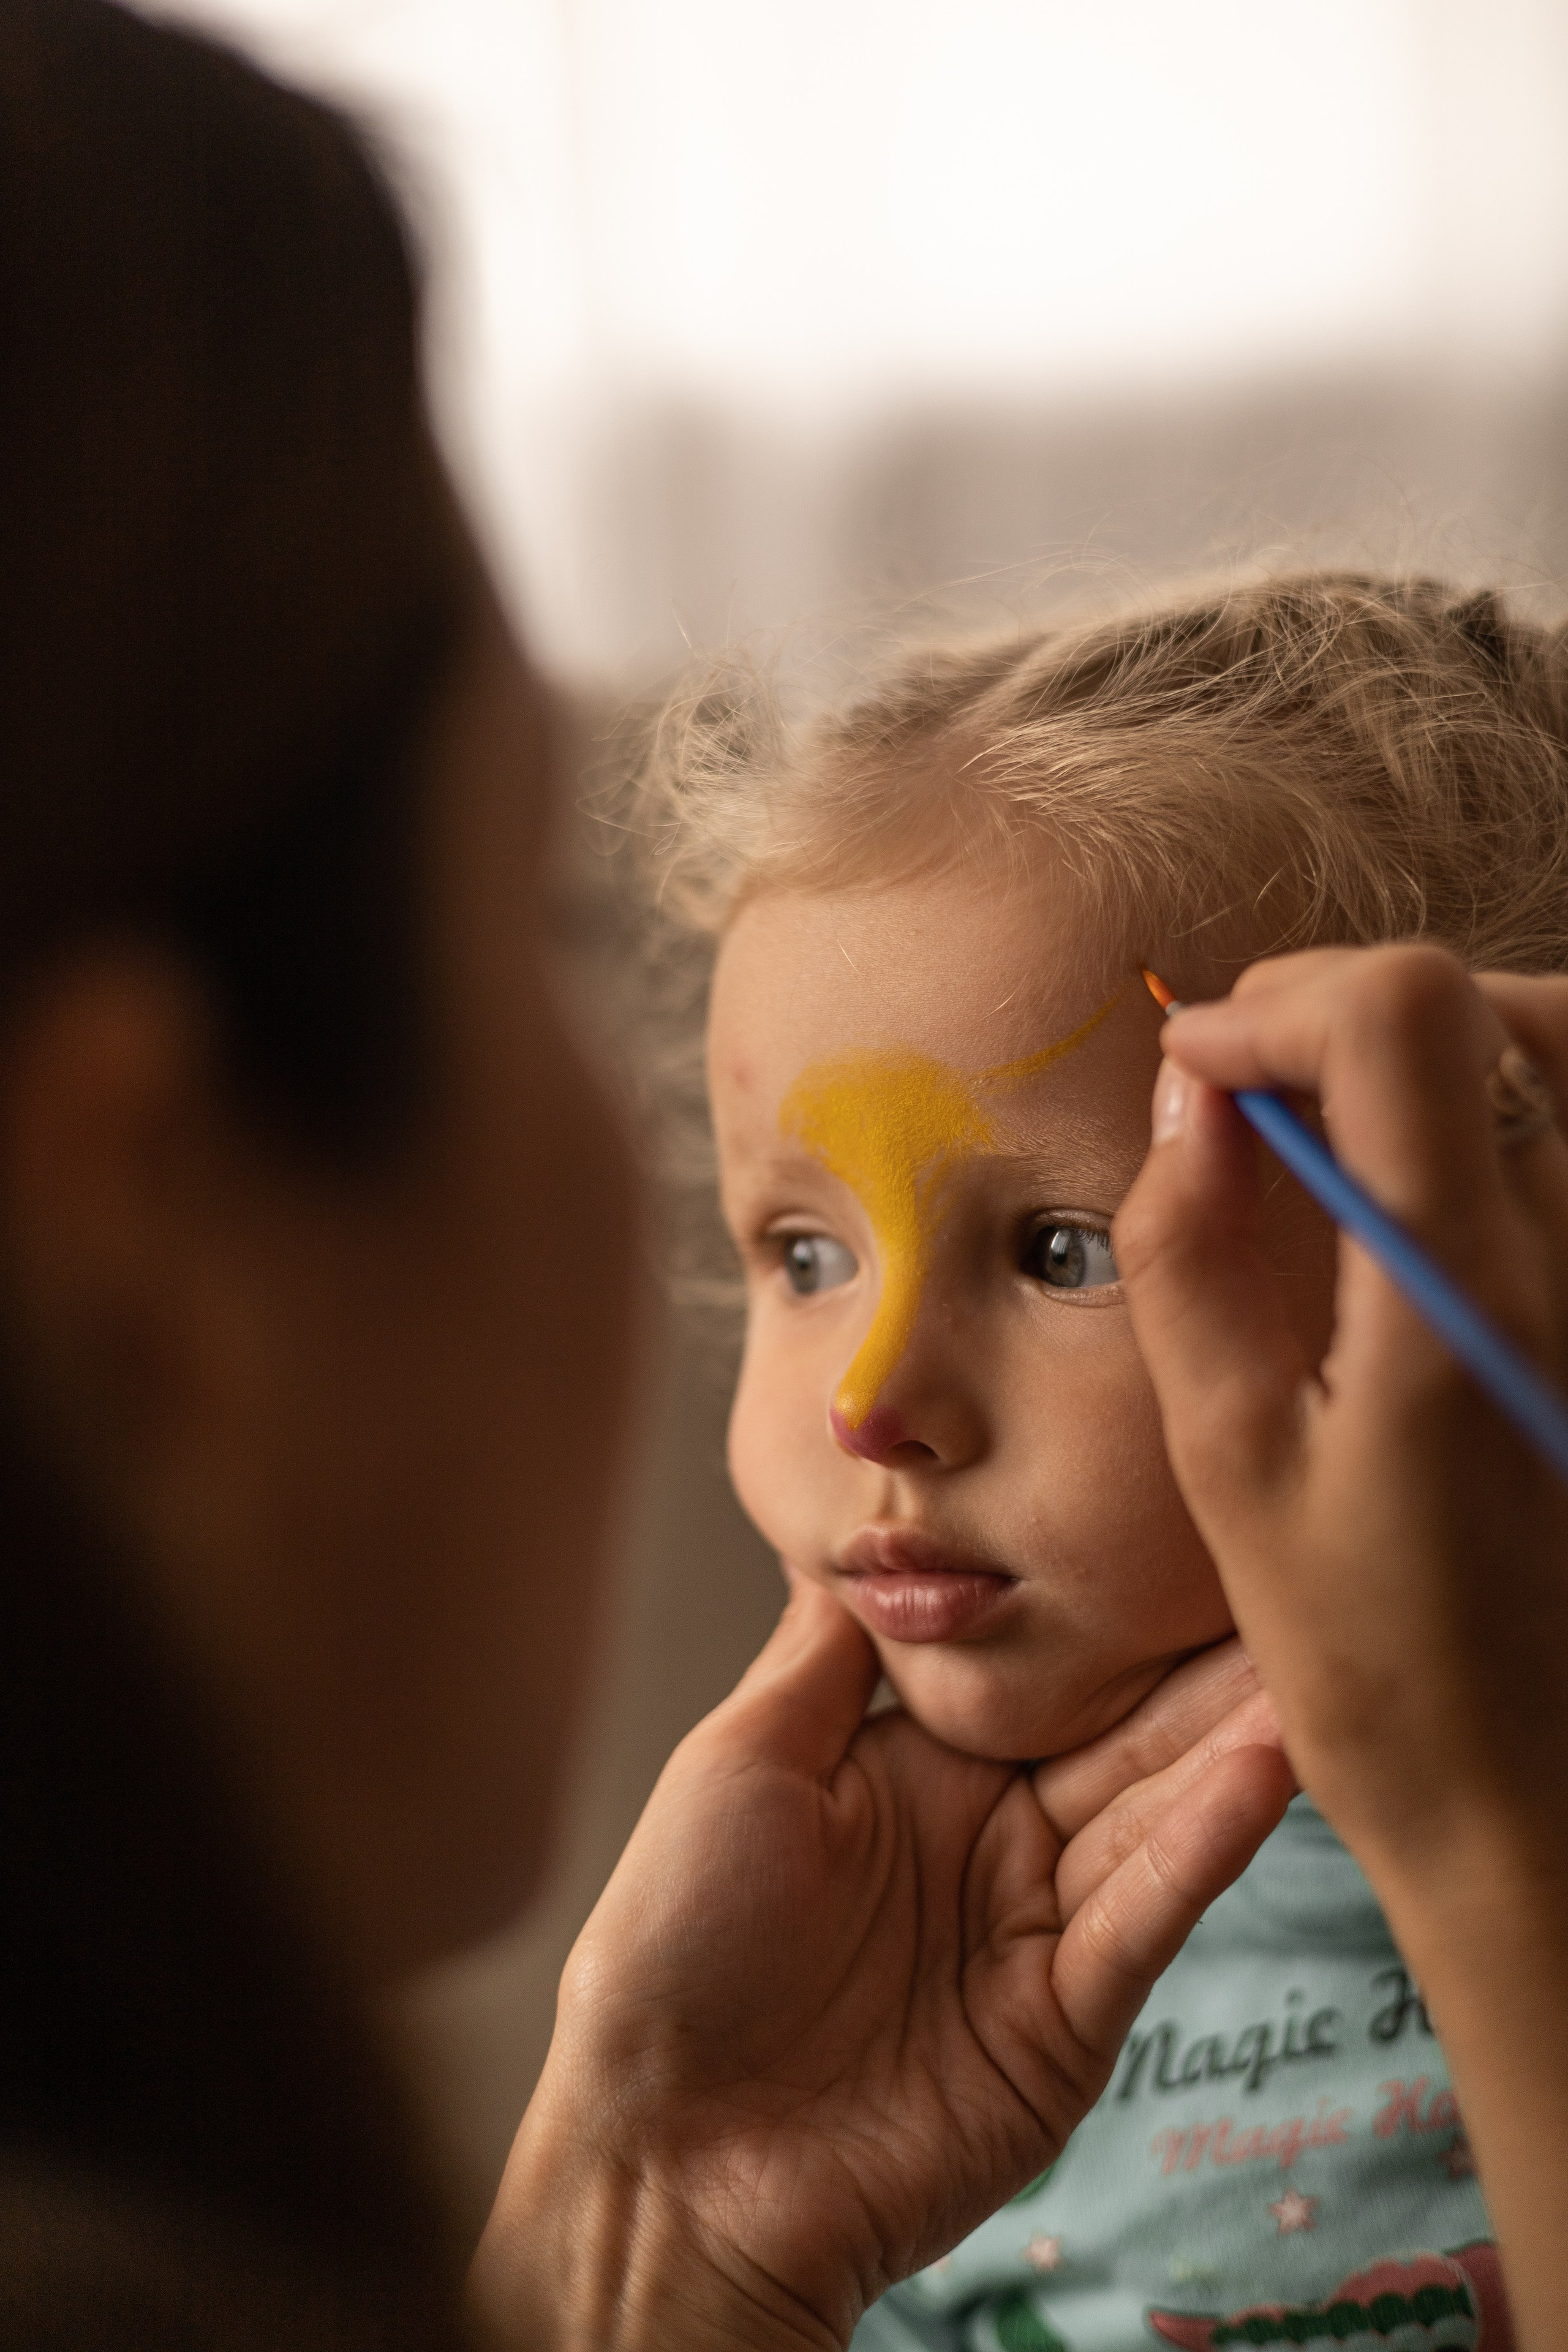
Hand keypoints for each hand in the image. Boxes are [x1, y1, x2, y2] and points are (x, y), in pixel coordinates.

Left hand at [472, 1581, 1288, 2351]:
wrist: (668, 2151)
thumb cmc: (673, 1946)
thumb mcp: (741, 1762)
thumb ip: (829, 1655)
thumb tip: (863, 1536)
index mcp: (919, 1769)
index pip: (1045, 1673)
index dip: (1112, 1610)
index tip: (1186, 1525)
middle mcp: (991, 1838)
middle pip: (1122, 1736)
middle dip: (1206, 1666)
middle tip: (1291, 1579)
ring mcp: (1037, 1931)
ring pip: (1153, 1814)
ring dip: (1233, 1740)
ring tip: (1306, 1661)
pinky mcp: (1069, 2022)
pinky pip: (1142, 1915)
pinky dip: (1204, 1844)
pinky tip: (1263, 1769)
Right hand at [1115, 944, 1567, 1886]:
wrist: (1540, 1793)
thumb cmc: (1373, 1660)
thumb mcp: (1230, 1457)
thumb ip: (1192, 1255)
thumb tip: (1193, 1096)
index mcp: (1455, 1295)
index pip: (1400, 1020)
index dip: (1276, 1003)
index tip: (1196, 1064)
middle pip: (1492, 1005)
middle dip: (1347, 1008)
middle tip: (1257, 1085)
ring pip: (1562, 1052)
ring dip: (1436, 1044)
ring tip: (1337, 1120)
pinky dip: (1506, 1107)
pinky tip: (1430, 1180)